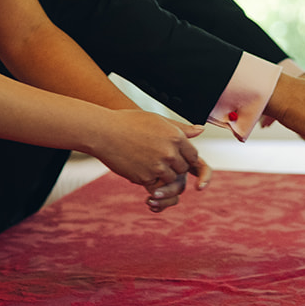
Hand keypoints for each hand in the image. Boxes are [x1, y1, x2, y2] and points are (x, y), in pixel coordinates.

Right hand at [93, 111, 209, 209]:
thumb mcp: (158, 120)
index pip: (193, 155)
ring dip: (162, 175)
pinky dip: (150, 181)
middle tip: (158, 158)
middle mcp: (170, 153)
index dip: (185, 157)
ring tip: (146, 161)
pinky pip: (155, 186)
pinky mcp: (145, 178)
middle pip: (183, 169)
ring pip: (171, 180)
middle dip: (175, 167)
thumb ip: (181, 128)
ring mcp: (158, 167)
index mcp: (176, 137)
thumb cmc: (129, 122)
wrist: (103, 132)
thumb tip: (201, 130)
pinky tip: (139, 168)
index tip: (175, 156)